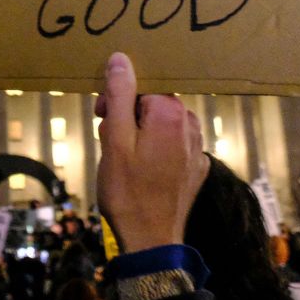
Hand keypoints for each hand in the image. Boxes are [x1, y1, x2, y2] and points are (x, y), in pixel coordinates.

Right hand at [95, 52, 208, 253]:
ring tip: (124, 159)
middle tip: (109, 141)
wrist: (150, 240)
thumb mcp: (114, 139)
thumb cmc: (127, 190)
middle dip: (128, 116)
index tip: (102, 117)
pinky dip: (157, 151)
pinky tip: (143, 171)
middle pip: (153, 104)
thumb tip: (121, 58)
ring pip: (163, 125)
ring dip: (141, 134)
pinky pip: (174, 146)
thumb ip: (120, 95)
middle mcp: (191, 125)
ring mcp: (197, 149)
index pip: (141, 87)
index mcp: (171, 114)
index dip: (117, 99)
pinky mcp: (197, 169)